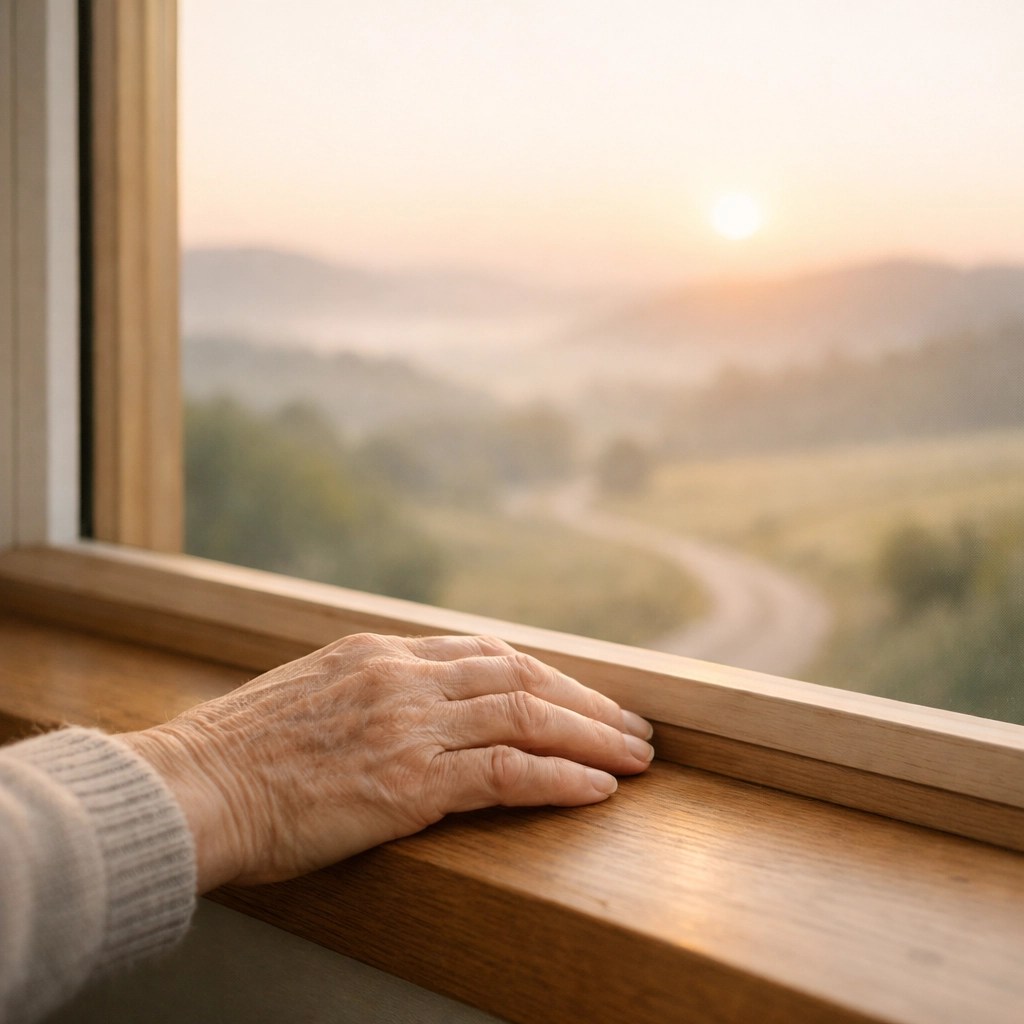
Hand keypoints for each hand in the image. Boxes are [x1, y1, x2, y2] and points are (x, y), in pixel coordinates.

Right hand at [122, 633, 653, 891]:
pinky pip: (508, 772)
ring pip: (527, 715)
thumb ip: (368, 688)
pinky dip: (561, 777)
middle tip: (632, 724)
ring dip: (592, 736)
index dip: (543, 674)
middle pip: (520, 674)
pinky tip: (598, 788)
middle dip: (585, 700)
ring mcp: (411, 724)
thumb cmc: (239, 753)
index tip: (578, 694)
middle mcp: (403, 676)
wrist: (192, 788)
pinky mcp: (411, 781)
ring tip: (637, 757)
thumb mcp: (309, 692)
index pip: (485, 652)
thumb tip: (417, 704)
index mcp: (379, 650)